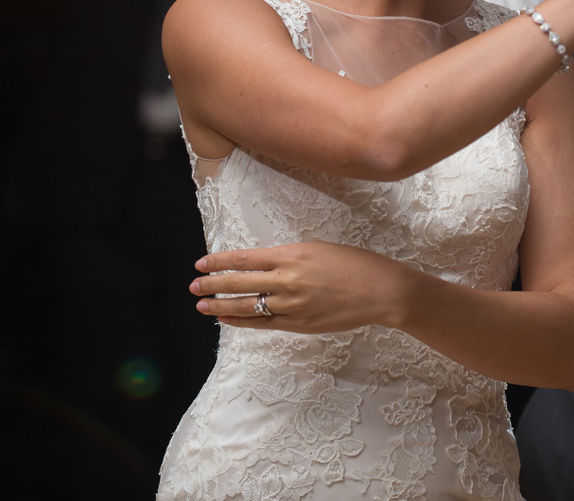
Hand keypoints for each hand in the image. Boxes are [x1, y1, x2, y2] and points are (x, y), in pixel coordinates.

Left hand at [190, 241, 410, 333]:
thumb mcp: (317, 249)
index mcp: (291, 255)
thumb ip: (288, 257)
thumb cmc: (353, 264)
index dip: (219, 262)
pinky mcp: (299, 324)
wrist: (380, 290)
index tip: (202, 263)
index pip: (244, 259)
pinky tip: (228, 318)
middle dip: (212, 285)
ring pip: (247, 306)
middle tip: (194, 286)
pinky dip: (242, 321)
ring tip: (202, 306)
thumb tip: (261, 265)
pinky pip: (263, 324)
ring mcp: (292, 305)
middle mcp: (287, 280)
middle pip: (239, 283)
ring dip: (221, 306)